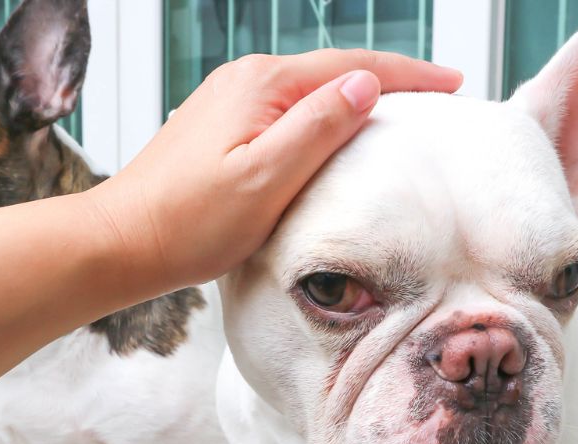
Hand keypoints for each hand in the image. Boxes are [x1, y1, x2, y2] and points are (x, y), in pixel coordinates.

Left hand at [86, 49, 461, 291]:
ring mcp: (229, 101)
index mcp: (264, 85)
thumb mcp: (267, 178)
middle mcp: (246, 80)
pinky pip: (286, 109)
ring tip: (397, 112)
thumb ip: (319, 126)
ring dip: (355, 97)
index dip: (408, 75)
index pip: (353, 68)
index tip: (453, 84)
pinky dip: (322, 115)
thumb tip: (367, 85)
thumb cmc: (191, 221)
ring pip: (309, 90)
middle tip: (437, 97)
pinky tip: (335, 134)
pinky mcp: (220, 126)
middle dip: (387, 80)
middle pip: (332, 71)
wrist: (124, 241)